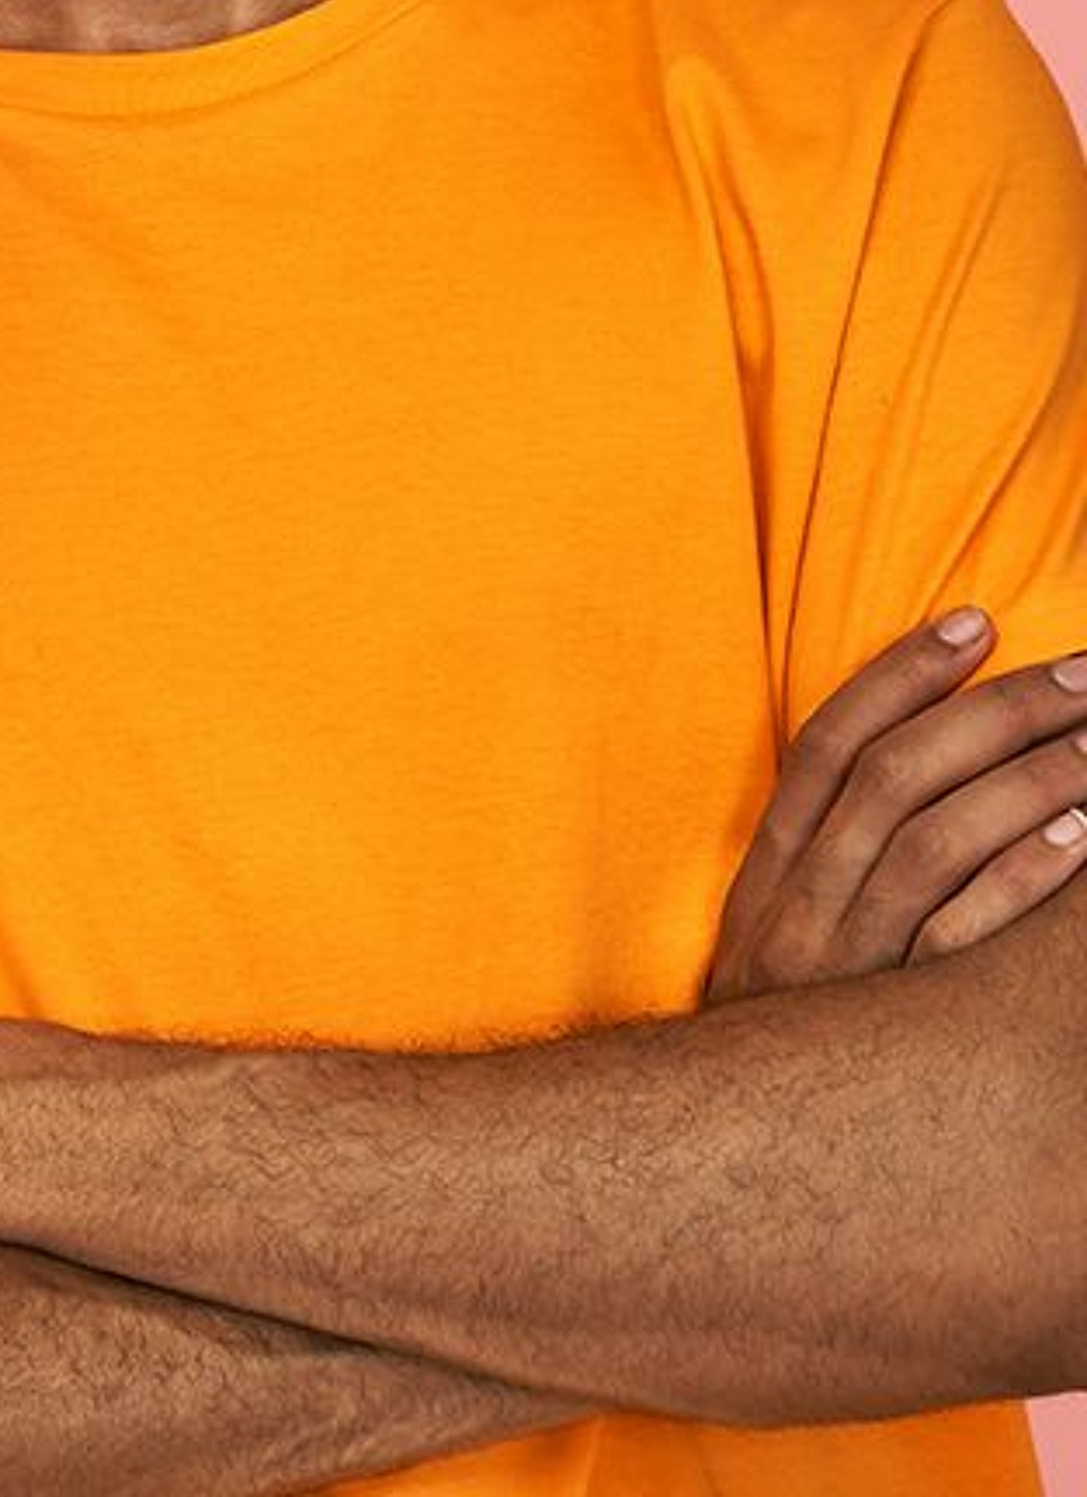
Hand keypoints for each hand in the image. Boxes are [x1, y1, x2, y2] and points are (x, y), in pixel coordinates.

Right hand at [705, 608, 1086, 1001]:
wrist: (734, 1165)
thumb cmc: (789, 1037)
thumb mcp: (780, 940)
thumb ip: (828, 860)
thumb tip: (918, 769)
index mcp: (769, 871)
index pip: (831, 744)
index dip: (902, 675)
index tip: (976, 620)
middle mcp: (798, 907)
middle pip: (896, 779)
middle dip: (993, 714)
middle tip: (1083, 674)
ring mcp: (846, 966)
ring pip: (935, 841)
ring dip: (1030, 782)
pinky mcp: (896, 1027)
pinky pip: (966, 938)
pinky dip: (1026, 878)